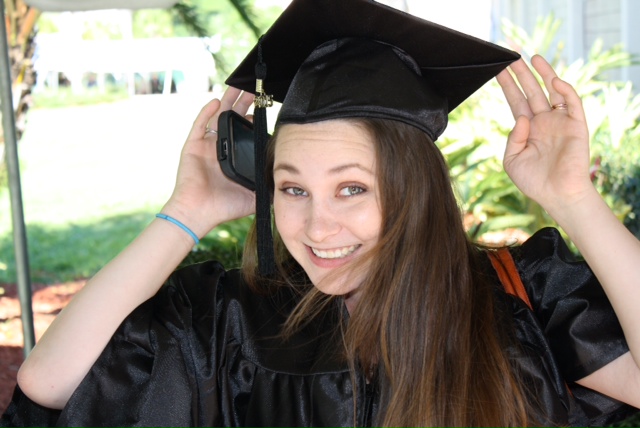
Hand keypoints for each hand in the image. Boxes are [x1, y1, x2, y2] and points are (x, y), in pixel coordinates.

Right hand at [161, 87, 255, 237]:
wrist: (199, 213)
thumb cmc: (223, 207)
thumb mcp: (253, 196)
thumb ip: (267, 187)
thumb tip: (286, 182)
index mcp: (234, 157)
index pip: (246, 133)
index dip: (255, 121)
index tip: (266, 109)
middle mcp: (220, 148)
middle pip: (233, 119)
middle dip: (244, 104)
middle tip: (256, 91)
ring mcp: (206, 146)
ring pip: (217, 117)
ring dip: (227, 101)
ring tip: (237, 87)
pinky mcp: (193, 146)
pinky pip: (200, 125)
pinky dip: (206, 112)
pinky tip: (216, 102)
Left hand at [496, 55, 591, 212]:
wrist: (558, 195)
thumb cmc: (534, 181)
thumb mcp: (512, 160)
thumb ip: (513, 138)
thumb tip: (521, 118)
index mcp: (528, 129)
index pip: (516, 101)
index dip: (508, 85)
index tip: (498, 70)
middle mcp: (544, 122)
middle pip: (531, 91)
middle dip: (522, 74)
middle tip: (511, 56)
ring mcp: (560, 122)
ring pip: (552, 91)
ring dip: (544, 74)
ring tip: (532, 57)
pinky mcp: (576, 125)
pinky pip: (571, 103)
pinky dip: (564, 90)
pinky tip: (552, 81)